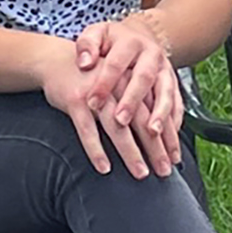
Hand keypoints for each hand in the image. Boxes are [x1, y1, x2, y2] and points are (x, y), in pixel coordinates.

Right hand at [42, 35, 177, 179]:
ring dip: (131, 152)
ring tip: (141, 172)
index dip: (167, 136)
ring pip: (117, 127)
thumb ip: (139, 103)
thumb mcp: (120, 84)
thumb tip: (163, 133)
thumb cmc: (94, 79)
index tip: (175, 159)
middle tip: (164, 171)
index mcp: (134, 80)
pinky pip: (87, 129)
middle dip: (155, 148)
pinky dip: (96, 150)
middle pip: (142, 120)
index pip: (156, 111)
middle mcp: (119, 84)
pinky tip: (104, 167)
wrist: (56, 59)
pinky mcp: (75, 99)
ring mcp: (96, 92)